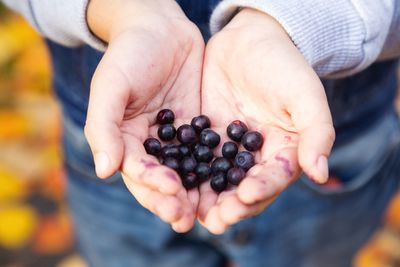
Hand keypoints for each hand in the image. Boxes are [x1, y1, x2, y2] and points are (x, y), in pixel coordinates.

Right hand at [84, 0, 203, 231]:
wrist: (160, 28)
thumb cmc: (129, 54)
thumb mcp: (111, 86)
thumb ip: (104, 127)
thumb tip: (104, 170)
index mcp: (125, 140)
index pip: (136, 170)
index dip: (151, 185)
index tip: (171, 191)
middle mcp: (151, 145)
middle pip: (161, 179)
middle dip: (172, 200)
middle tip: (185, 218)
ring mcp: (177, 138)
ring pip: (186, 171)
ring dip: (195, 194)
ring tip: (208, 214)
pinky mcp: (198, 127)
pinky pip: (206, 151)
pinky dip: (215, 168)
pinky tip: (227, 181)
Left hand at [198, 8, 334, 233]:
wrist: (250, 41)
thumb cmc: (284, 66)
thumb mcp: (305, 95)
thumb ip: (316, 132)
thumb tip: (319, 172)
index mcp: (283, 152)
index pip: (274, 178)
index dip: (262, 189)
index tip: (246, 196)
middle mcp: (255, 157)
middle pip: (243, 189)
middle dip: (231, 207)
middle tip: (216, 220)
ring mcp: (228, 149)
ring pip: (217, 181)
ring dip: (205, 200)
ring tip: (192, 213)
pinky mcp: (205, 138)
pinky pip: (195, 159)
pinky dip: (185, 173)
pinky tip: (173, 184)